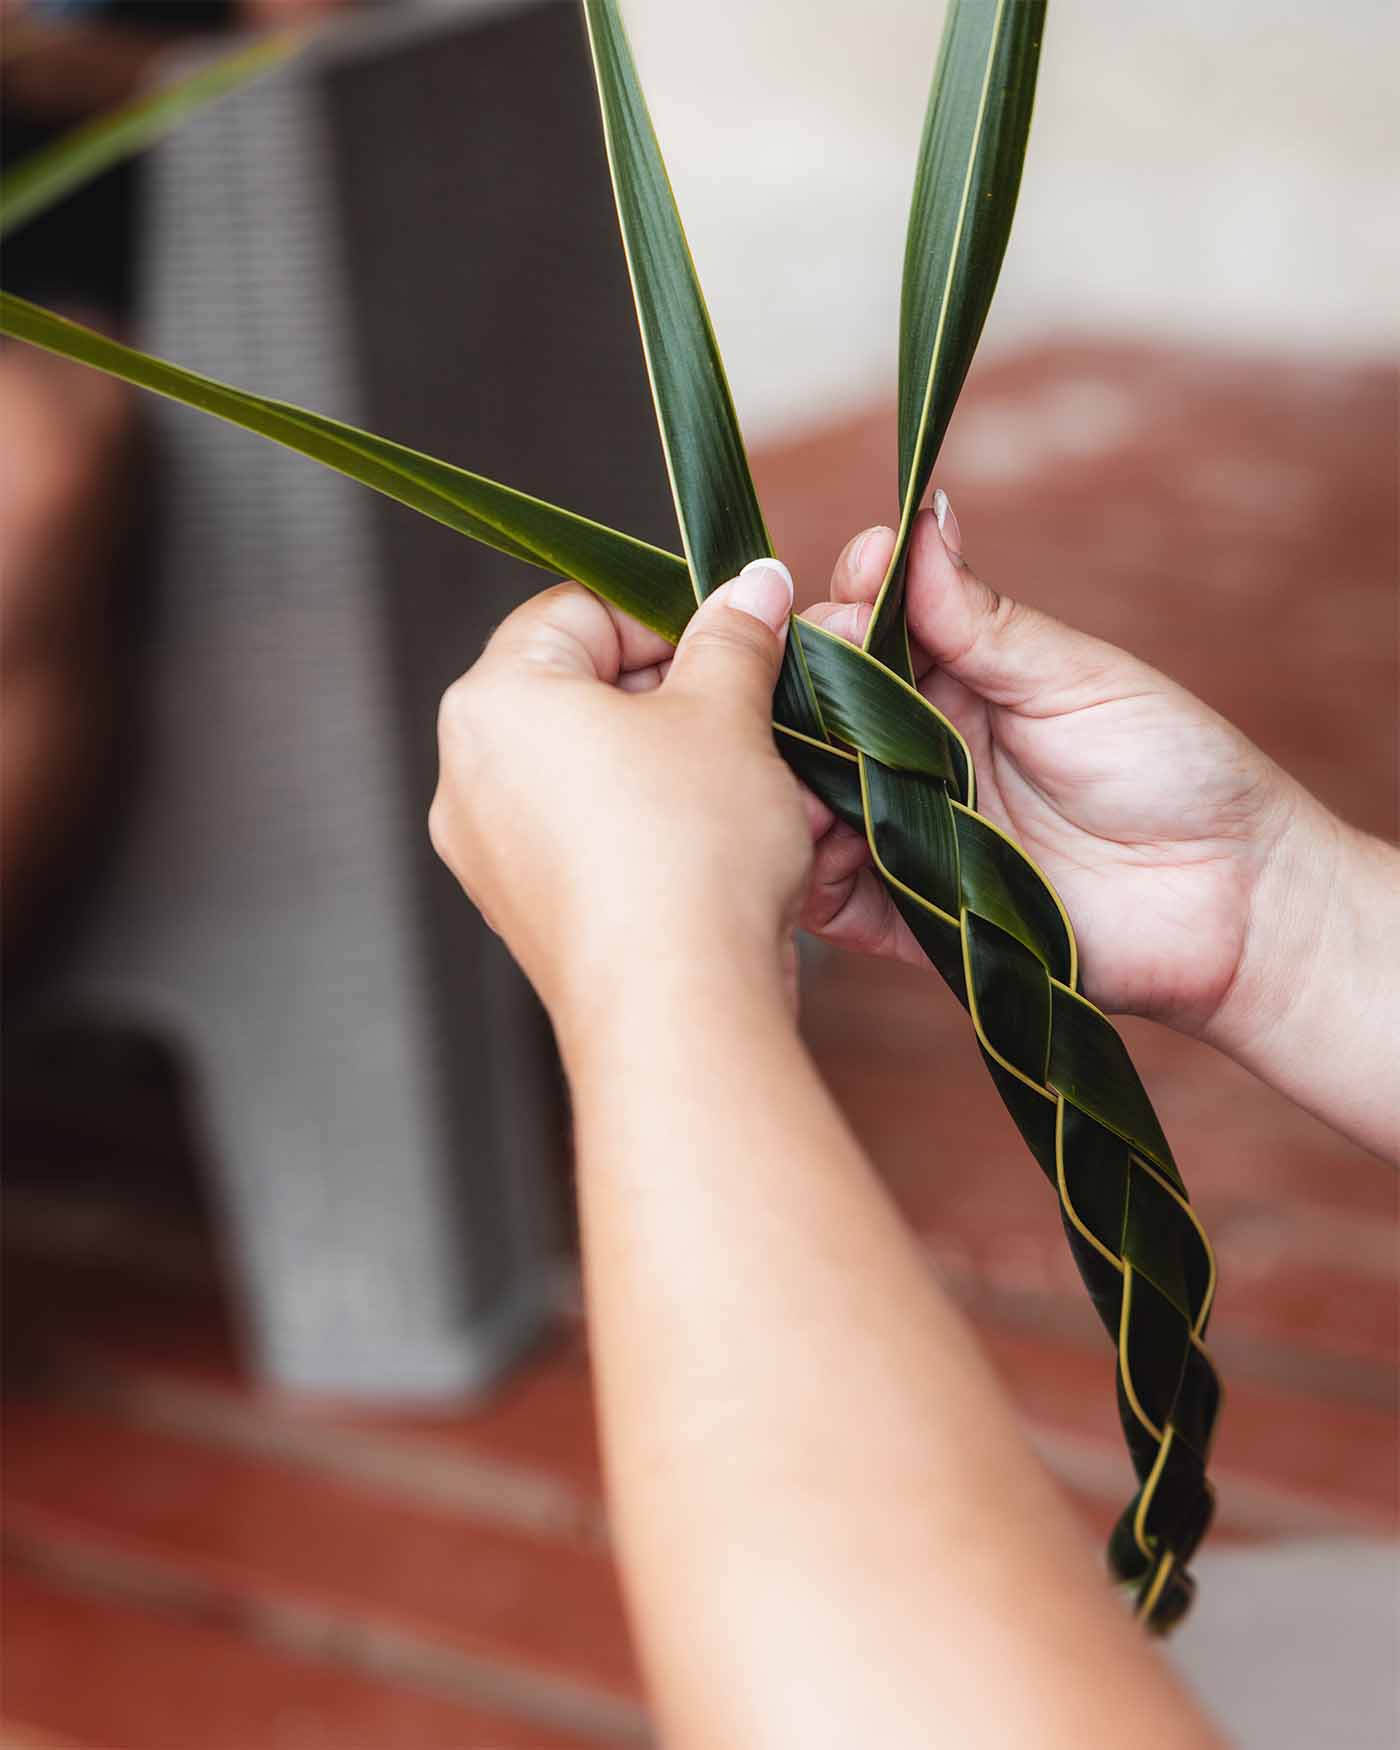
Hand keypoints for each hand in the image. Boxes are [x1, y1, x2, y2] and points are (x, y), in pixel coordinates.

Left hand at [431, 563, 811, 1026]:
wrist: (678, 1008)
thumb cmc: (690, 847)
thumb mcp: (726, 714)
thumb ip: (733, 638)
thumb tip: (753, 583)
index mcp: (494, 700)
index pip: (578, 611)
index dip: (667, 614)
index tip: (735, 640)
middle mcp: (467, 775)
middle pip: (582, 693)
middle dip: (680, 696)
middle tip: (756, 713)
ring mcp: (490, 854)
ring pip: (596, 772)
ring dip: (680, 764)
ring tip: (760, 785)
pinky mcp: (528, 916)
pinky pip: (593, 841)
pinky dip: (657, 828)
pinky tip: (730, 847)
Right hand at [799, 497, 1317, 1044]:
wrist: (1235, 901)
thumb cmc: (1177, 769)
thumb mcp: (1078, 677)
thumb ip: (985, 620)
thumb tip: (922, 520)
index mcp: (957, 683)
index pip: (867, 631)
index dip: (853, 598)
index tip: (866, 570)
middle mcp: (920, 754)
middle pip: (820, 712)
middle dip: (803, 679)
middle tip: (822, 658)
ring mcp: (911, 834)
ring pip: (812, 800)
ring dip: (790, 770)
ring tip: (796, 745)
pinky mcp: (913, 918)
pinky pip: (836, 900)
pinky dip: (809, 870)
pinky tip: (808, 835)